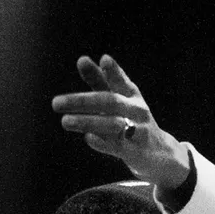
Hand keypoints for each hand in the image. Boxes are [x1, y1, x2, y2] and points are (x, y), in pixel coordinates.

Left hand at [51, 54, 191, 196]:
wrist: (158, 153)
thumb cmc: (133, 121)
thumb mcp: (120, 99)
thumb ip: (100, 81)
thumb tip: (82, 59)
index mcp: (131, 94)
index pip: (118, 81)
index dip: (109, 71)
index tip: (93, 61)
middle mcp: (136, 110)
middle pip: (109, 102)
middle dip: (82, 101)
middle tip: (56, 103)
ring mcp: (137, 131)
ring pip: (111, 124)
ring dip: (87, 122)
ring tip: (64, 121)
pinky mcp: (135, 152)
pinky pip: (116, 146)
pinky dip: (101, 142)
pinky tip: (88, 138)